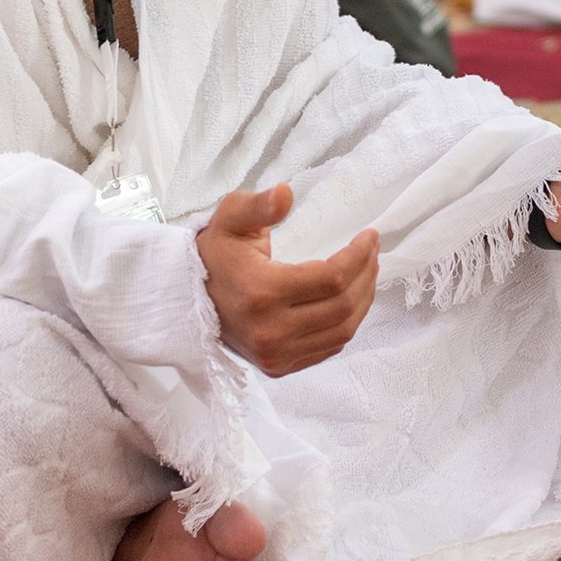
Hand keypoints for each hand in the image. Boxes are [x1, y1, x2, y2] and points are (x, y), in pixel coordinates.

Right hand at [195, 184, 378, 375]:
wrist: (189, 297)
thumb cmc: (217, 252)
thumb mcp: (232, 217)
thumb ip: (260, 205)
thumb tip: (286, 193)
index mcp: (261, 293)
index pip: (332, 279)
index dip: (359, 255)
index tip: (370, 235)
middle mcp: (270, 332)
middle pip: (343, 306)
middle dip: (367, 274)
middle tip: (372, 251)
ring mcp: (275, 355)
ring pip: (342, 331)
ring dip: (364, 299)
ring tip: (368, 271)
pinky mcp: (279, 367)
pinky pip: (329, 347)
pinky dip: (347, 322)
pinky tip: (351, 298)